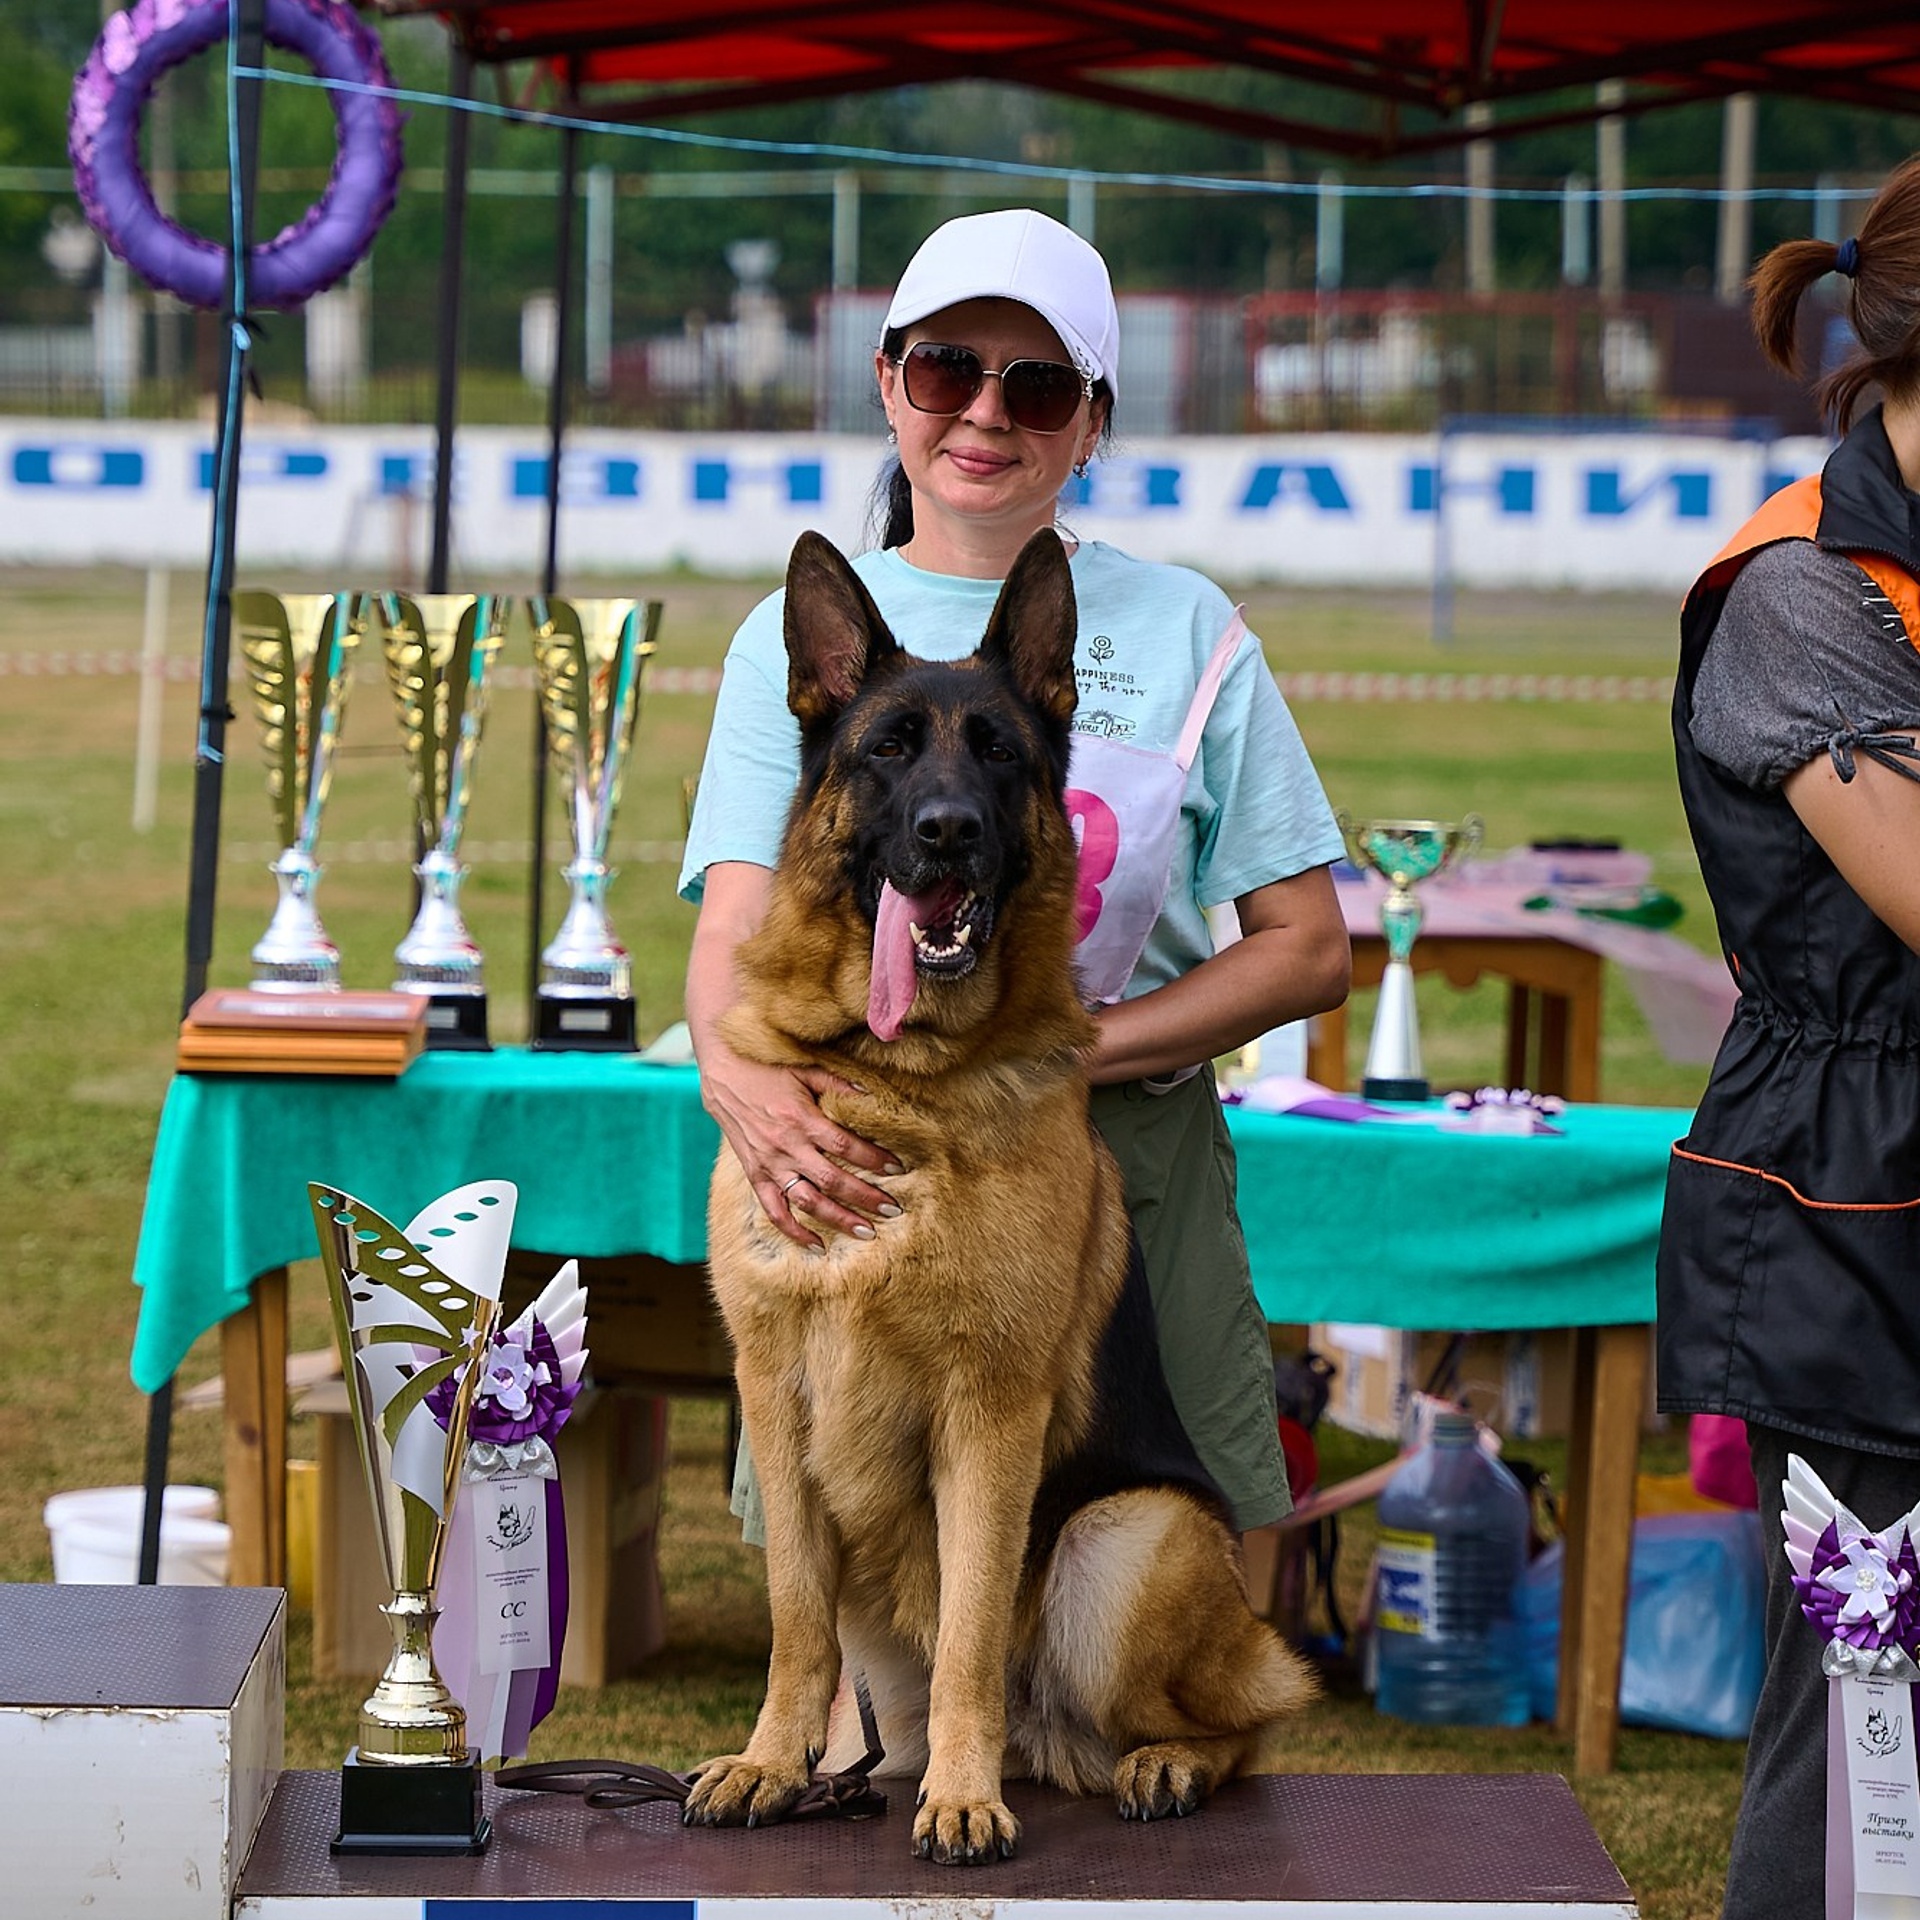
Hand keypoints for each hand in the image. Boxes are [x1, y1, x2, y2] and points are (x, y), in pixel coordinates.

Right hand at [699, 1043, 899, 1249]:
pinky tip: (818, 1246)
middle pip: (832, 1180)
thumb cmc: (769, 1068)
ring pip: (807, 1202)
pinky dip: (795, 1232)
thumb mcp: (805, 1069)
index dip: (873, 1159)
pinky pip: (775, 1211)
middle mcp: (786, 1146)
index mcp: (801, 1118)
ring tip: (867, 1232)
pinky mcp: (755, 1175)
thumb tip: (872, 1094)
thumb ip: (838, 1084)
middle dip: (865, 1197)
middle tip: (893, 1210)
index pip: (845, 1146)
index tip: (897, 1168)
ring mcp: (769, 1164)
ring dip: (838, 1220)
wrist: (723, 1074)